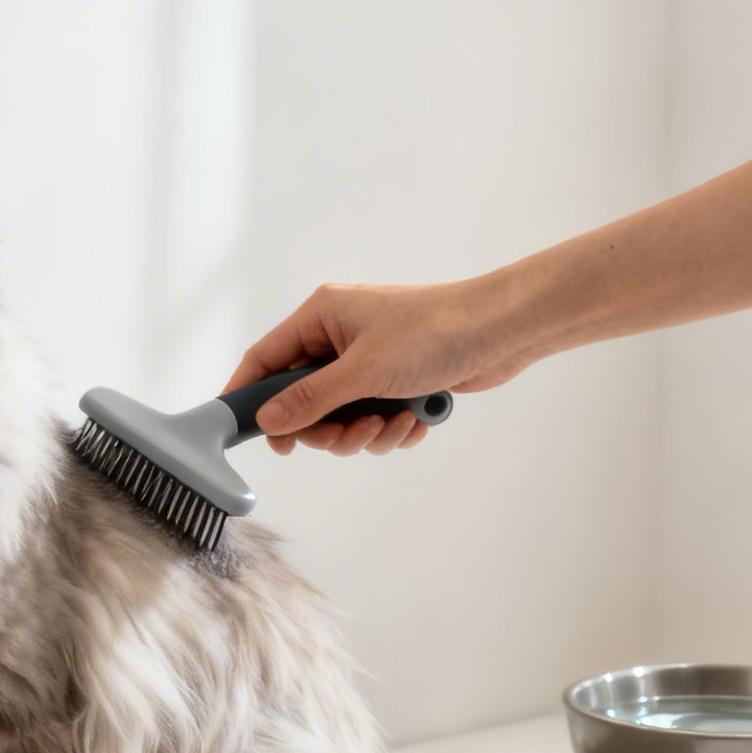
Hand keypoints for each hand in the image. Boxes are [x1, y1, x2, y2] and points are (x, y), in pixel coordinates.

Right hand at [223, 279, 535, 454]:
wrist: (504, 330)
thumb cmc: (433, 333)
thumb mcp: (363, 371)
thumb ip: (310, 398)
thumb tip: (267, 420)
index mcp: (321, 317)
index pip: (264, 358)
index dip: (249, 396)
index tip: (247, 432)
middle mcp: (339, 338)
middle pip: (302, 400)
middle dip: (327, 427)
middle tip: (350, 434)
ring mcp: (368, 362)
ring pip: (339, 417)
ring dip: (364, 433)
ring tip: (392, 424)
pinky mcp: (395, 383)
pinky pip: (372, 420)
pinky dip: (390, 430)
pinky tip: (415, 422)